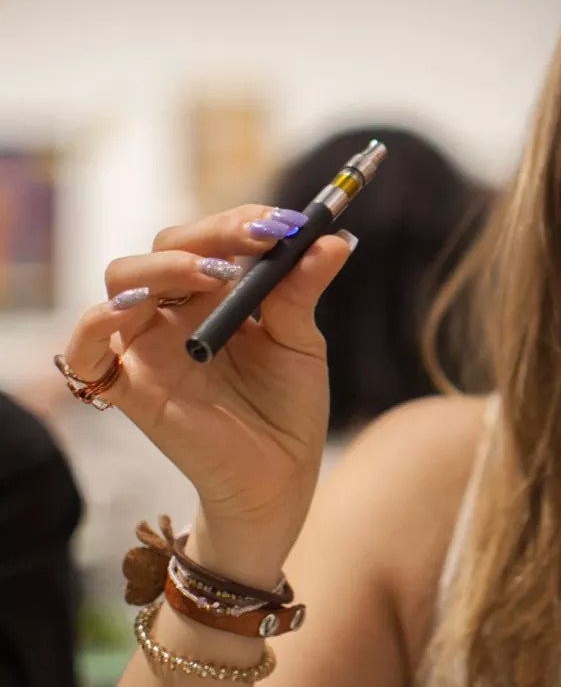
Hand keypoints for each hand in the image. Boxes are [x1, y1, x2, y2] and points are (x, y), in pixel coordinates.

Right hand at [59, 205, 355, 581]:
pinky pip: (86, 352)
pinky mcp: (130, 388)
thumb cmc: (288, 408)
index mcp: (215, 295)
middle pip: (163, 248)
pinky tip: (134, 309)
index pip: (209, 238)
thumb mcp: (301, 342)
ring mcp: (148, 347)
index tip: (284, 224)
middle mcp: (175, 312)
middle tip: (256, 243)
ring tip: (214, 275)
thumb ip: (303, 290)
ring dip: (165, 266)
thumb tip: (334, 239)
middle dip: (209, 235)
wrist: (282, 477)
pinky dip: (97, 323)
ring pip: (123, 281)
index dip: (239, 223)